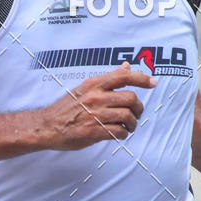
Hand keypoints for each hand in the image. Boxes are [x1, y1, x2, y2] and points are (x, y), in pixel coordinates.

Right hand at [41, 62, 156, 149]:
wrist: (47, 126)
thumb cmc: (67, 107)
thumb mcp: (85, 87)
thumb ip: (108, 79)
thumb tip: (126, 66)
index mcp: (94, 84)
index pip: (123, 77)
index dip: (142, 79)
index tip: (153, 83)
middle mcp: (95, 97)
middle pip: (130, 98)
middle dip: (138, 108)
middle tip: (135, 113)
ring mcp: (94, 115)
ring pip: (127, 116)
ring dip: (132, 123)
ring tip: (129, 126)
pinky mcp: (92, 132)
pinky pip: (118, 132)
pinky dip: (123, 134)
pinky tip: (120, 134)